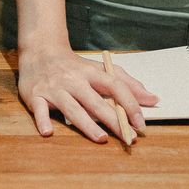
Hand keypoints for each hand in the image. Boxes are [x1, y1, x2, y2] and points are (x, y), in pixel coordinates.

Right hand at [16, 44, 155, 142]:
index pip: (115, 87)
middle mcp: (74, 81)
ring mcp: (55, 88)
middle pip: (96, 101)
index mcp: (91, 73)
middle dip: (113, 120)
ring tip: (101, 138)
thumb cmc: (74, 66)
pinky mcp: (36, 96)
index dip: (129, 104)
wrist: (40, 51)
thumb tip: (153, 99)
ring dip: (86, 124)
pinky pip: (40, 110)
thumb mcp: (101, 69)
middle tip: (128, 138)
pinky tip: (48, 132)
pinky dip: (43, 120)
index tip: (141, 123)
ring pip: (72, 107)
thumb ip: (127, 84)